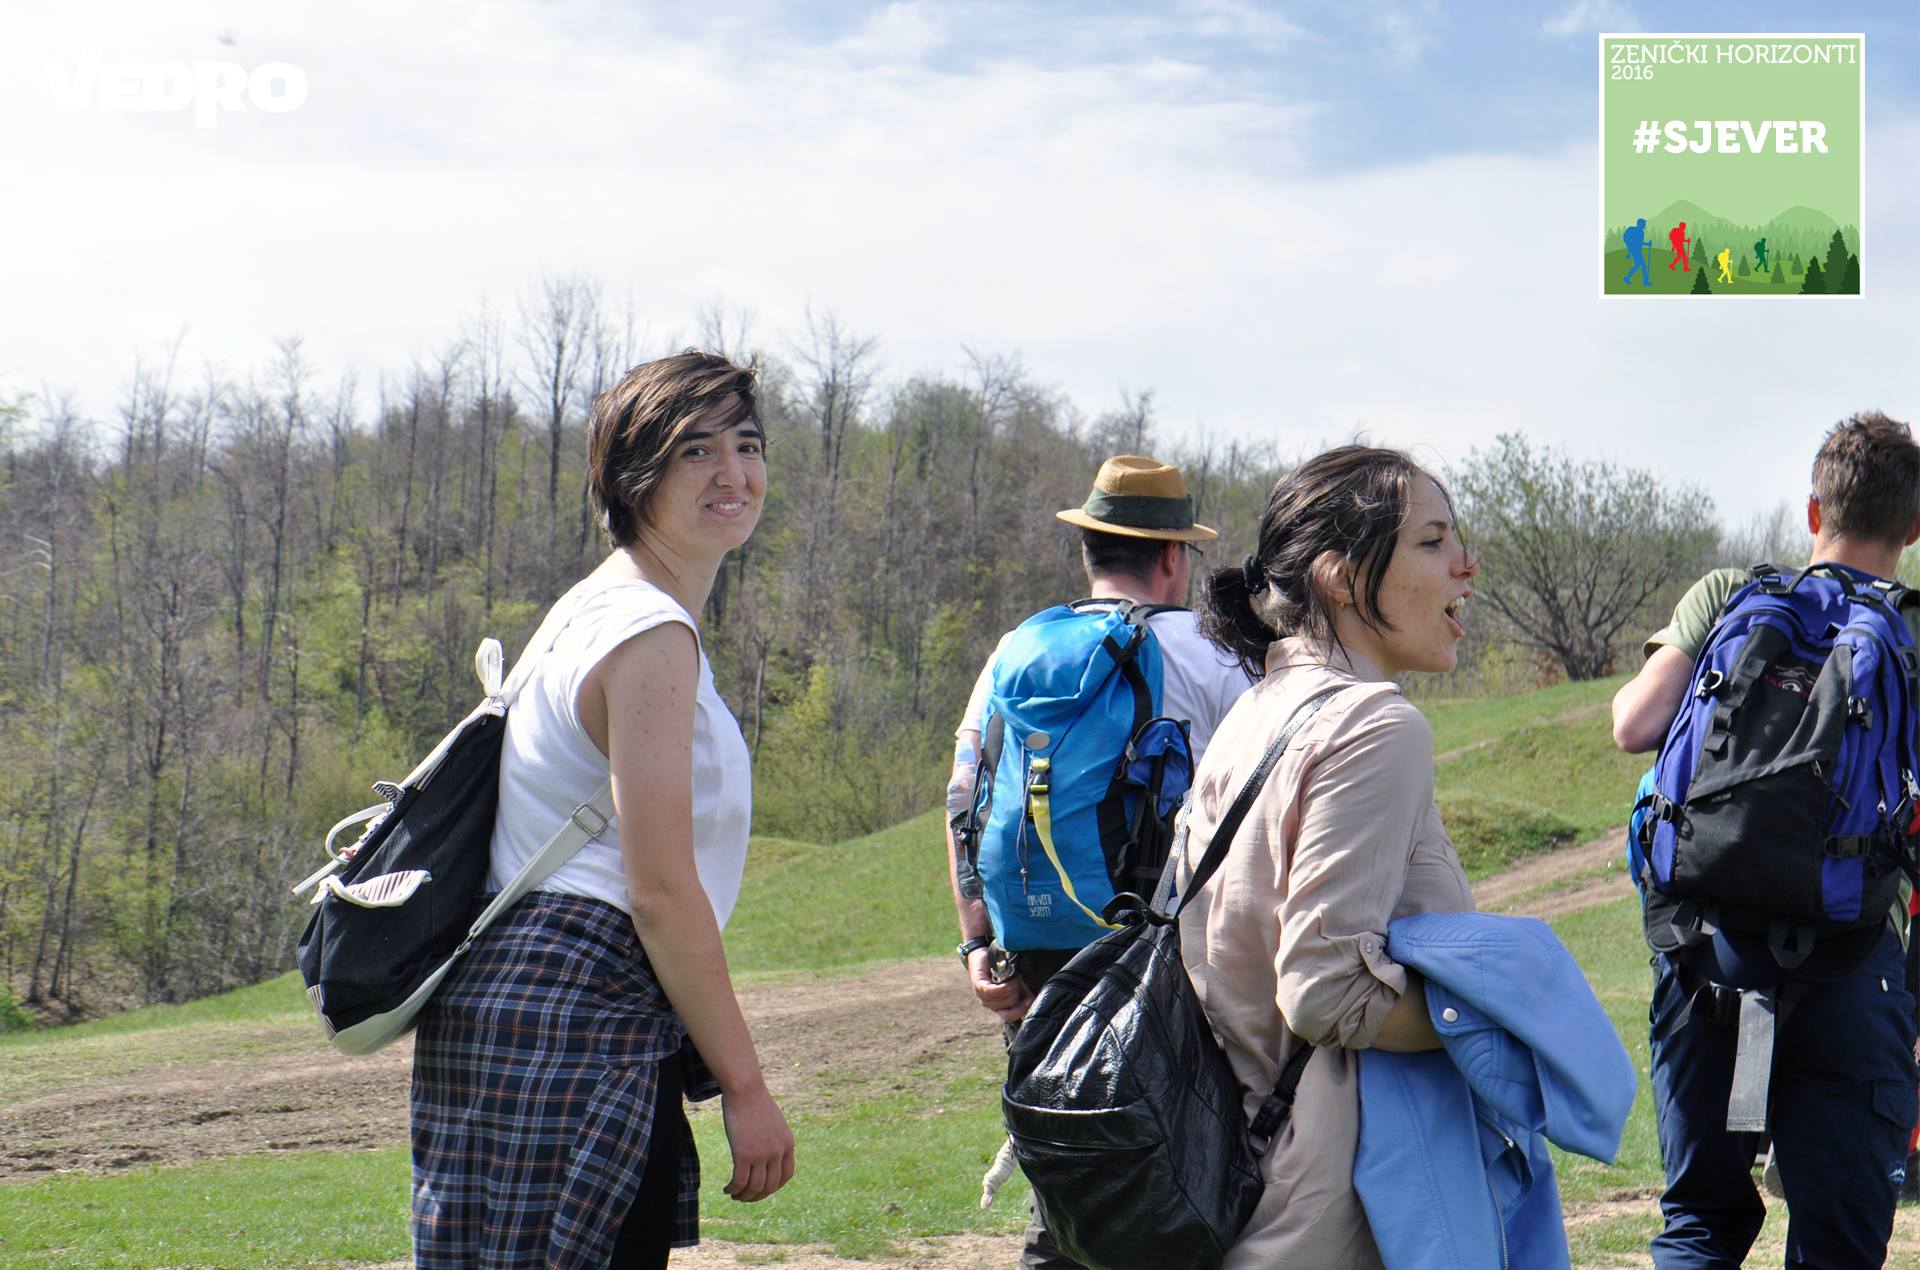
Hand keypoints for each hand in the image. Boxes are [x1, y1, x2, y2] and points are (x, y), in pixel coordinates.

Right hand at [719, 1084, 794, 1202]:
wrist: (745, 1089)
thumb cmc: (755, 1102)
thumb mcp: (773, 1122)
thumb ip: (774, 1140)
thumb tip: (767, 1157)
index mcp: (787, 1144)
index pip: (786, 1176)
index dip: (774, 1187)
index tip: (762, 1189)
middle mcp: (777, 1151)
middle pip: (770, 1186)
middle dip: (756, 1196)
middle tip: (744, 1196)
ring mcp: (761, 1154)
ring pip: (754, 1187)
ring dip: (744, 1196)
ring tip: (734, 1194)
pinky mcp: (743, 1154)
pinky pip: (740, 1182)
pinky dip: (733, 1189)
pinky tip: (727, 1189)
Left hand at [967, 947, 1032, 1022]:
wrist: (984, 953)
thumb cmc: (1001, 968)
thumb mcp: (1015, 982)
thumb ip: (1023, 991)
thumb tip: (1036, 999)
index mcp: (998, 1004)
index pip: (1009, 1017)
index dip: (1021, 1011)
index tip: (1031, 1000)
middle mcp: (989, 1003)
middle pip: (1007, 1010)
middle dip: (1018, 997)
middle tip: (1021, 983)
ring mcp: (982, 995)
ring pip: (1000, 1002)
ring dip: (1012, 990)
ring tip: (1017, 978)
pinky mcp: (978, 984)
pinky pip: (991, 992)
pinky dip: (1002, 988)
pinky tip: (1009, 981)